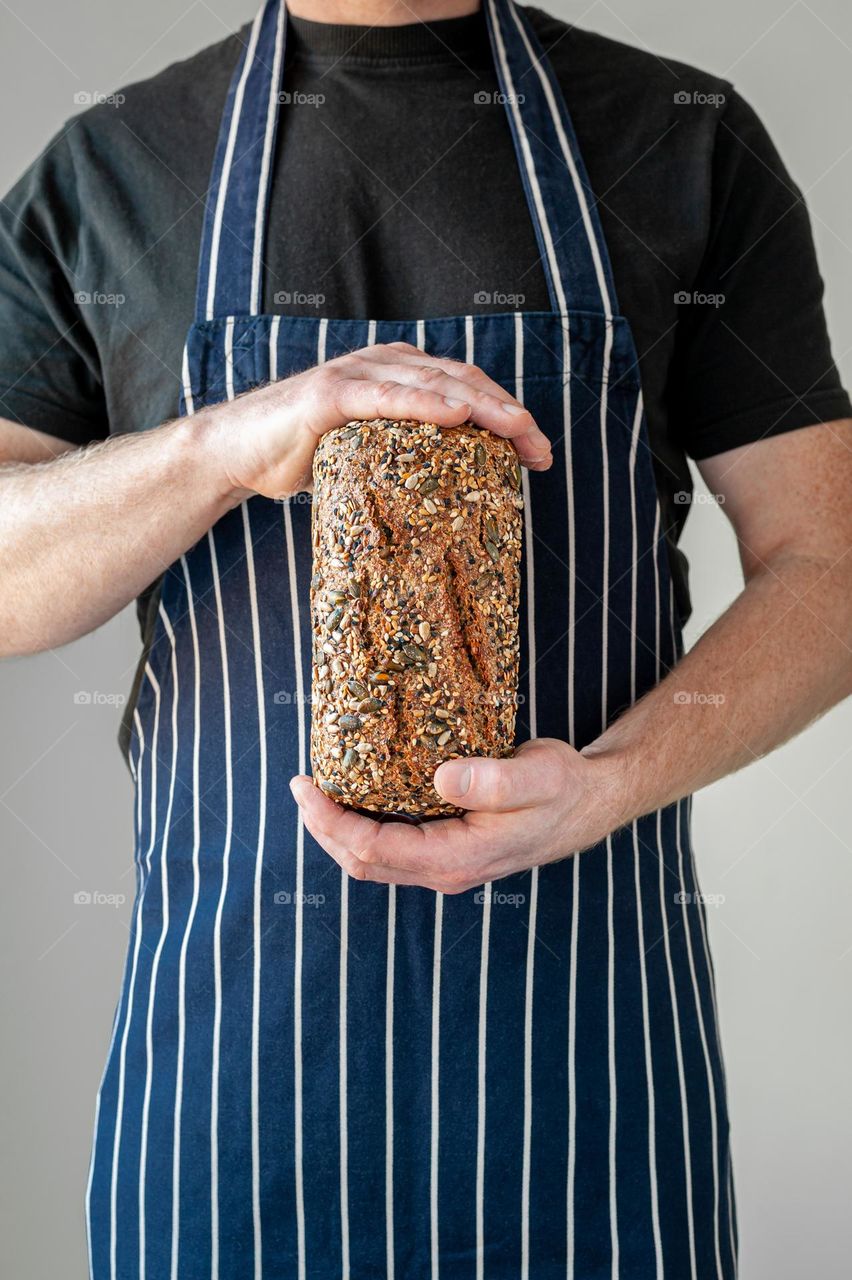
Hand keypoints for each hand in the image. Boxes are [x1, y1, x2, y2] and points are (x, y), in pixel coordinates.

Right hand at [204, 341, 551, 499]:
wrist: (236, 453)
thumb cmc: (301, 455)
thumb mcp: (367, 453)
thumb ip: (404, 453)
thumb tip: (450, 494)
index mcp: (397, 375)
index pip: (465, 387)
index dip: (506, 413)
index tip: (537, 452)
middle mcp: (382, 364)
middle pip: (461, 381)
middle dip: (507, 413)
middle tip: (541, 448)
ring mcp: (355, 374)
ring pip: (432, 383)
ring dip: (480, 406)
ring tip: (517, 429)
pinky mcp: (328, 394)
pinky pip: (384, 396)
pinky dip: (423, 403)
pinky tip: (456, 417)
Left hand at [289, 739, 628, 893]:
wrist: (592, 804)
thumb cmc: (564, 788)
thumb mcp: (537, 776)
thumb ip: (493, 780)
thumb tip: (442, 777)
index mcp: (456, 858)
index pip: (374, 848)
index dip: (331, 820)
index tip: (306, 785)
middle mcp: (445, 871)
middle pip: (363, 863)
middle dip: (322, 828)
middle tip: (300, 786)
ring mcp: (447, 866)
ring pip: (375, 861)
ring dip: (338, 832)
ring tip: (317, 793)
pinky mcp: (450, 851)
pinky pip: (393, 848)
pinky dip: (363, 827)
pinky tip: (357, 796)